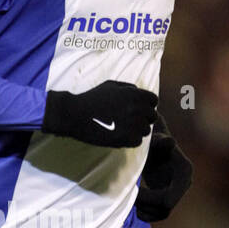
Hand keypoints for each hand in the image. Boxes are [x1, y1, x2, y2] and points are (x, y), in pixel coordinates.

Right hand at [41, 80, 157, 147]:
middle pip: (152, 117)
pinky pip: (137, 141)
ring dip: (136, 130)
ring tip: (122, 128)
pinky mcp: (125, 138)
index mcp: (135, 94)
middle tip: (128, 121)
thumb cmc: (92, 98)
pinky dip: (129, 140)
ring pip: (146, 131)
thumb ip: (128, 87)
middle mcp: (137, 108)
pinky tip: (118, 135)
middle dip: (143, 118)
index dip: (146, 105)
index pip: (154, 101)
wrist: (75, 114)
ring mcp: (132, 124)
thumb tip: (140, 92)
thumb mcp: (111, 86)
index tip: (136, 110)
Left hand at [135, 114, 192, 220]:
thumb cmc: (153, 140)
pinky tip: (136, 207)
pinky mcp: (170, 196)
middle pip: (166, 207)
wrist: (153, 145)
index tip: (135, 189)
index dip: (150, 199)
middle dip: (146, 204)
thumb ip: (160, 142)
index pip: (169, 199)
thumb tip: (170, 141)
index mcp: (185, 172)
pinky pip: (160, 213)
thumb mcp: (155, 140)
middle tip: (131, 194)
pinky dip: (147, 214)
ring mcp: (178, 191)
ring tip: (132, 197)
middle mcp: (185, 184)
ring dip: (145, 209)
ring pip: (163, 212)